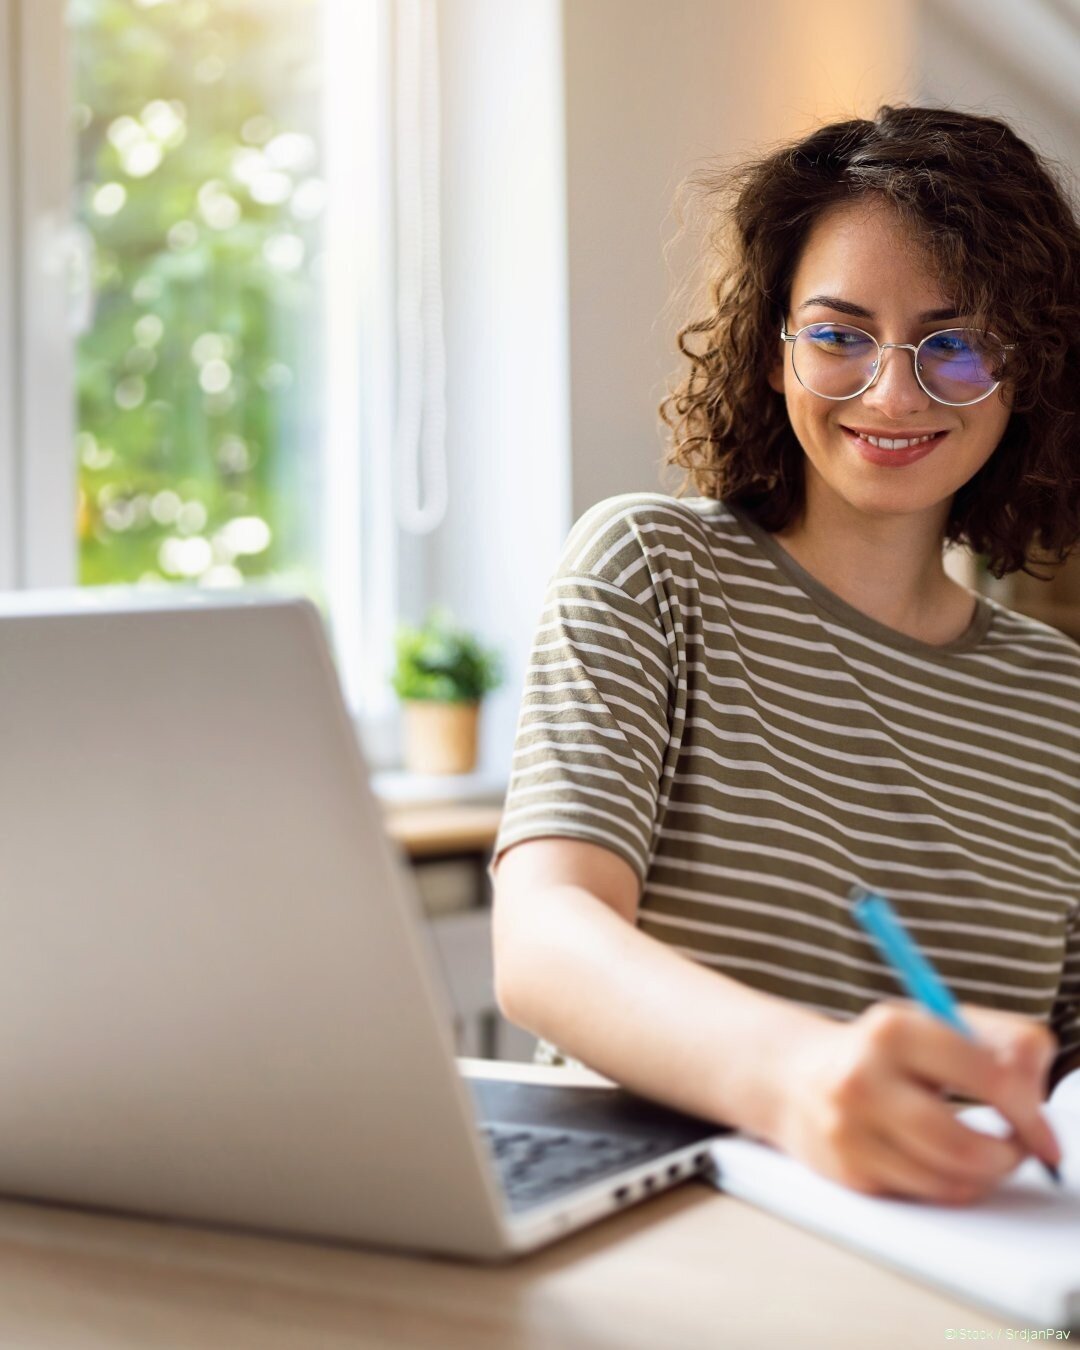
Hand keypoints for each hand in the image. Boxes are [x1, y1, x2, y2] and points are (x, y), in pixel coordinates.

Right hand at [767, 1000, 1060, 1203]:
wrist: (793, 1077)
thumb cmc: (881, 1052)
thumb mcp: (936, 1023)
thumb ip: (1002, 1041)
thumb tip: (1036, 1082)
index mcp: (893, 1030)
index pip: (987, 1077)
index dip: (1029, 1112)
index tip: (1044, 1132)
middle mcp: (863, 1079)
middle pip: (964, 1145)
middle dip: (1008, 1156)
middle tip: (1019, 1150)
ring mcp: (850, 1130)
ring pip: (948, 1181)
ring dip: (984, 1176)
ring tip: (985, 1155)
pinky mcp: (848, 1172)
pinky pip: (925, 1196)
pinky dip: (949, 1186)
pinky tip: (945, 1164)